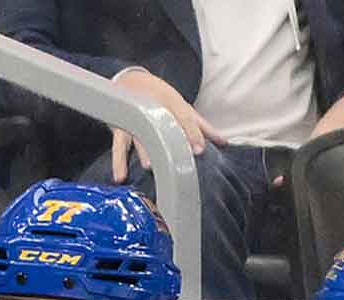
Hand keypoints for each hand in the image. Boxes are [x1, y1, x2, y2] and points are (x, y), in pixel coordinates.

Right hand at [110, 68, 225, 182]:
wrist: (129, 80)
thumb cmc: (159, 96)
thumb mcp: (181, 106)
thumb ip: (201, 126)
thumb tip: (225, 143)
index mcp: (172, 103)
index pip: (185, 119)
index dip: (193, 135)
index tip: (200, 150)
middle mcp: (153, 111)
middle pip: (162, 129)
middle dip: (169, 144)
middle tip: (177, 160)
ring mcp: (136, 121)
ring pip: (140, 137)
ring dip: (144, 151)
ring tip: (148, 166)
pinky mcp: (120, 129)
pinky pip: (119, 147)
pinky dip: (119, 162)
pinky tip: (120, 176)